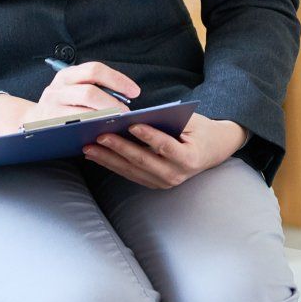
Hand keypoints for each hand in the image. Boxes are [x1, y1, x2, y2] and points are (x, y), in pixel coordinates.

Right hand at [0, 61, 141, 136]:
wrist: (33, 122)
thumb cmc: (64, 105)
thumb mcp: (74, 89)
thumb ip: (96, 88)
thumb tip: (129, 96)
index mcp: (67, 74)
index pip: (95, 70)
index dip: (117, 80)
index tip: (135, 92)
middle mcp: (57, 87)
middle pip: (89, 91)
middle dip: (112, 103)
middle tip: (125, 113)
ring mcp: (52, 107)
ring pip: (82, 112)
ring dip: (103, 118)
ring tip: (116, 123)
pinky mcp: (50, 125)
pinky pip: (74, 127)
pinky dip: (91, 129)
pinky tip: (102, 133)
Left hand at [83, 113, 248, 188]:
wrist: (211, 151)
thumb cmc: (199, 131)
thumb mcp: (190, 122)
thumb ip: (169, 121)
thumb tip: (137, 117)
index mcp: (189, 158)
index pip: (166, 146)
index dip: (149, 136)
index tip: (132, 125)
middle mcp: (175, 175)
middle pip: (143, 161)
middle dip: (119, 148)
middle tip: (99, 136)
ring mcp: (163, 183)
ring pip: (131, 170)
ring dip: (108, 159)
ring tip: (89, 147)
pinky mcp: (153, 184)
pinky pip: (129, 174)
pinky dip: (111, 164)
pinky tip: (96, 156)